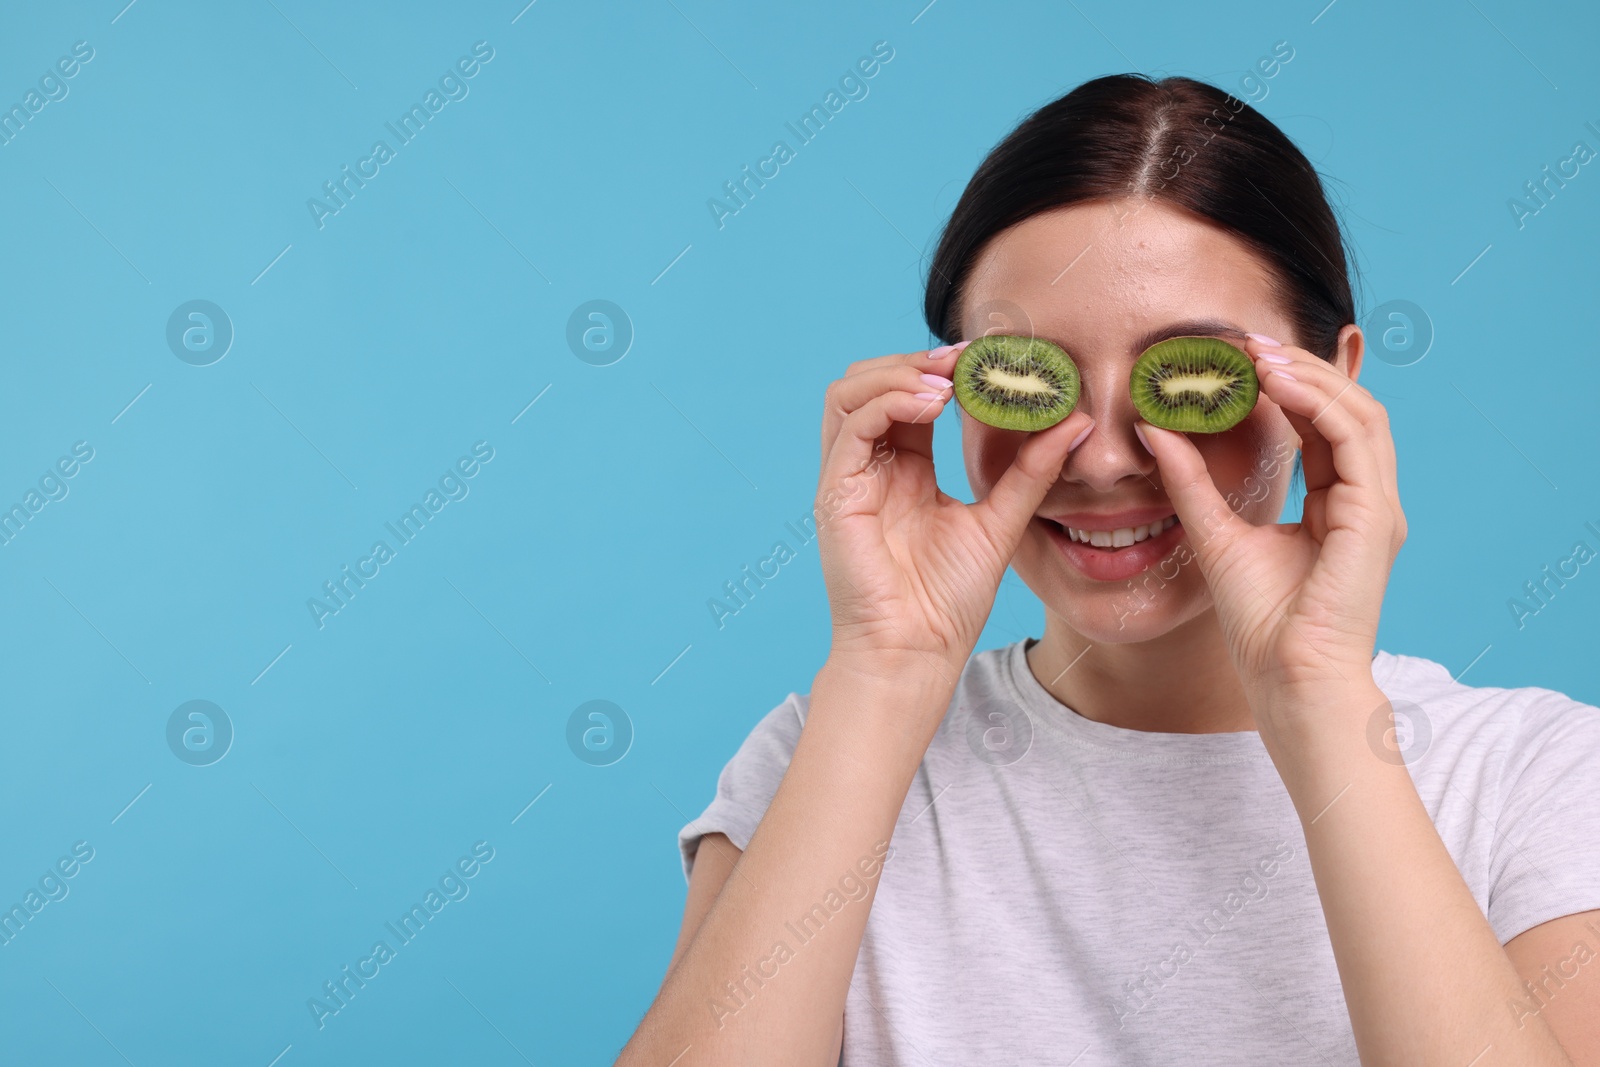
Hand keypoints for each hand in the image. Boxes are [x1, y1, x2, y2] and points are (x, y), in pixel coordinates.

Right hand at [815, 341, 1093, 691]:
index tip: (987, 359)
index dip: (942, 369)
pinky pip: (851, 425)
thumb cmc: (948, 602)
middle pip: (870, 383)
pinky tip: (932, 404)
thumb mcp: (1001, 521)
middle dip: (916, 361)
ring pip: (849, 393)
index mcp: (902, 470)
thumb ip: (1031, 471)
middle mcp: (869, 468)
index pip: (909, 396)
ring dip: (897, 373)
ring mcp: (847, 479)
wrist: (917, 653)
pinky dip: (888, 402)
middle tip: (967, 360)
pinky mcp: (835, 494)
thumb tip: (1075, 420)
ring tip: (947, 379)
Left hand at [1134, 336, 1404, 736]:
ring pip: (1359, 413)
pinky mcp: (1374, 517)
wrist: (1288, 678)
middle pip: (1346, 409)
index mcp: (1338, 505)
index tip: (1237, 357)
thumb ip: (1191, 481)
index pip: (1322, 426)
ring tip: (1257, 356)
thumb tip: (1154, 429)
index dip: (1285, 385)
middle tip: (1246, 340)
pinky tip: (1275, 386)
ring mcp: (1377, 508)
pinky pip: (1355, 439)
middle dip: (1299, 367)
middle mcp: (1365, 501)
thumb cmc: (1261, 623)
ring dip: (1309, 377)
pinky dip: (1319, 404)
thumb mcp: (1215, 534)